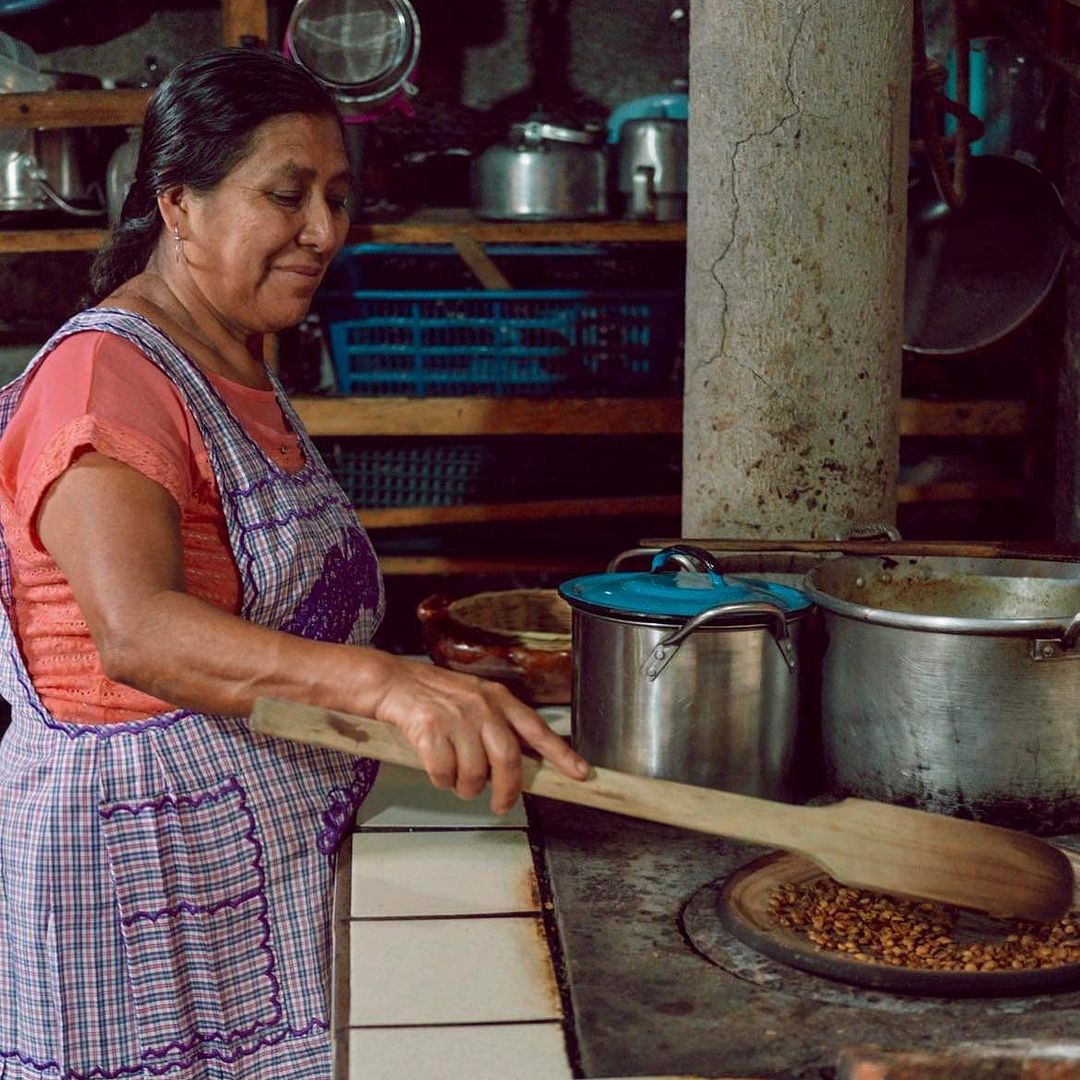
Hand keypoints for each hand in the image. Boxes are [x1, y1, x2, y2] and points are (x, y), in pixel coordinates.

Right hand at [365, 655, 587, 814]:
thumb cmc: (430, 695)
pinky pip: (444, 773)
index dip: (560, 754)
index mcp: (496, 697)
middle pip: (508, 759)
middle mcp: (481, 705)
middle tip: (500, 805)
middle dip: (507, 791)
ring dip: (466, 787)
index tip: (580, 774)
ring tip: (457, 781)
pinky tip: (435, 769)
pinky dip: (441, 780)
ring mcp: (456, 716)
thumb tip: (515, 765)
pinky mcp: (430, 728)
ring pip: (475, 772)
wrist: (389, 681)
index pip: (536, 728)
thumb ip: (494, 725)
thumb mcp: (472, 699)